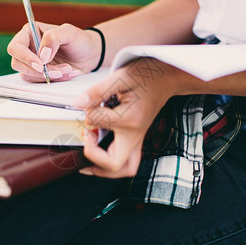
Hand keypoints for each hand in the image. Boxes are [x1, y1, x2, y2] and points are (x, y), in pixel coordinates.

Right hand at [7, 22, 101, 81]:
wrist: (90, 54)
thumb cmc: (78, 39)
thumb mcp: (69, 32)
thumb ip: (53, 38)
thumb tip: (42, 56)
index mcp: (29, 33)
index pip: (15, 47)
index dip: (25, 57)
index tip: (41, 64)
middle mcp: (28, 48)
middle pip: (18, 64)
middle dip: (39, 71)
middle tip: (59, 71)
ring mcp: (33, 63)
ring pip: (29, 76)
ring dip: (50, 76)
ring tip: (68, 69)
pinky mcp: (40, 75)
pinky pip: (40, 82)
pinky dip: (55, 80)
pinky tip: (69, 73)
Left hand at [73, 58, 187, 177]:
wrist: (168, 78)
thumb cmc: (148, 75)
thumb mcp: (121, 77)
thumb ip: (97, 91)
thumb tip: (78, 104)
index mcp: (130, 119)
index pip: (97, 123)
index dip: (87, 113)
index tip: (88, 103)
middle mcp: (135, 134)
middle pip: (115, 165)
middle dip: (95, 159)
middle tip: (88, 139)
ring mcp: (138, 138)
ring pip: (125, 169)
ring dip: (104, 168)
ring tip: (91, 153)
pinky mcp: (137, 138)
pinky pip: (127, 162)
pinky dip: (111, 163)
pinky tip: (100, 151)